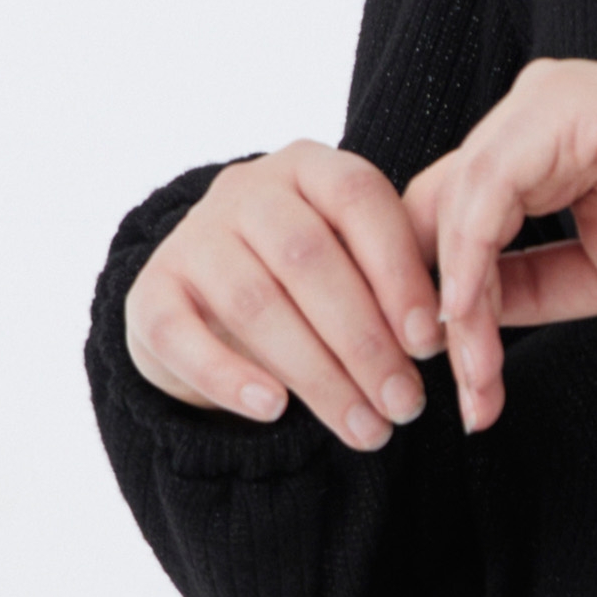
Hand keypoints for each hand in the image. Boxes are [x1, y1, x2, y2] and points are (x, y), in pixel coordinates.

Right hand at [123, 142, 438, 446]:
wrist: (209, 299)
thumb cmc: (311, 283)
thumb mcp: (356, 264)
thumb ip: (397, 283)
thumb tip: (447, 339)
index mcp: (310, 167)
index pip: (359, 200)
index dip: (398, 272)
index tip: (430, 345)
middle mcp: (246, 189)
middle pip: (307, 258)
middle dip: (364, 341)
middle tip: (405, 405)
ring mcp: (191, 237)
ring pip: (253, 303)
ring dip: (316, 375)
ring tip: (365, 429)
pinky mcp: (150, 292)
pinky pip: (182, 336)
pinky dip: (229, 377)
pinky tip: (273, 411)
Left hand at [407, 60, 596, 432]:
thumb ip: (530, 285)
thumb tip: (461, 324)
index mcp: (538, 148)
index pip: (456, 220)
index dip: (444, 297)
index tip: (464, 380)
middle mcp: (528, 118)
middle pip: (439, 212)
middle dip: (438, 307)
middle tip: (460, 391)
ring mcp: (538, 106)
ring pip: (455, 208)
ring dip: (458, 302)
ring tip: (474, 374)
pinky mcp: (555, 107)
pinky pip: (485, 192)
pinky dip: (472, 260)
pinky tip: (475, 317)